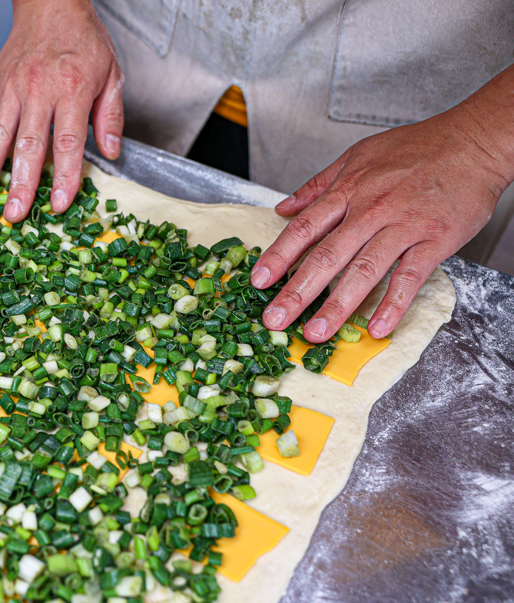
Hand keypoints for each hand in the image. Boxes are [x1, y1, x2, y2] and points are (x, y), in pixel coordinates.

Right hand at [0, 0, 123, 222]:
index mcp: (72, 90)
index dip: (63, 177)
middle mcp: (39, 90)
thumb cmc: (83, 40)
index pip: (68, 142)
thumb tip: (111, 153)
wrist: (51, 3)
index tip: (59, 204)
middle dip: (20, 183)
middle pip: (29, 144)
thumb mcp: (112, 73)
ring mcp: (12, 88)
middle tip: (14, 214)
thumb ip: (111, 116)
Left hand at [250, 70, 513, 341]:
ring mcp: (402, 226)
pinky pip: (409, 276)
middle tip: (275, 318)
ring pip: (363, 270)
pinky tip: (378, 327)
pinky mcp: (434, 240)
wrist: (474, 140)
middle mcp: (370, 210)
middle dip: (297, 291)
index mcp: (348, 191)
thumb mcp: (358, 156)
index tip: (258, 281)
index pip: (304, 228)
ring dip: (338, 305)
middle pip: (326, 255)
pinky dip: (393, 303)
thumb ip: (318, 185)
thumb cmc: (417, 147)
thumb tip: (283, 208)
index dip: (278, 256)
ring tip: (316, 332)